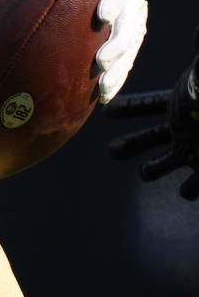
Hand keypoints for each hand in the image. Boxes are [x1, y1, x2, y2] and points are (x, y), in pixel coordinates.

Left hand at [0, 0, 146, 102]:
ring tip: (104, 87)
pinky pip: (126, 62)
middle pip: (130, 23)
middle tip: (101, 61)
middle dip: (119, 44)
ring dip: (119, 68)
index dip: (114, 2)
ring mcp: (131, 21)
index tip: (103, 16)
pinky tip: (105, 97)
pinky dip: (117, 78)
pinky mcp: (128, 40)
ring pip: (130, 47)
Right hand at [106, 34, 198, 198]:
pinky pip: (195, 183)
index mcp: (179, 106)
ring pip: (167, 163)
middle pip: (151, 137)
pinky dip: (190, 187)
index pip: (148, 106)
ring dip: (154, 168)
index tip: (107, 112)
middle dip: (133, 144)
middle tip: (111, 151)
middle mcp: (183, 129)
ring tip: (144, 173)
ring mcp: (193, 150)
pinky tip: (184, 190)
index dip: (129, 108)